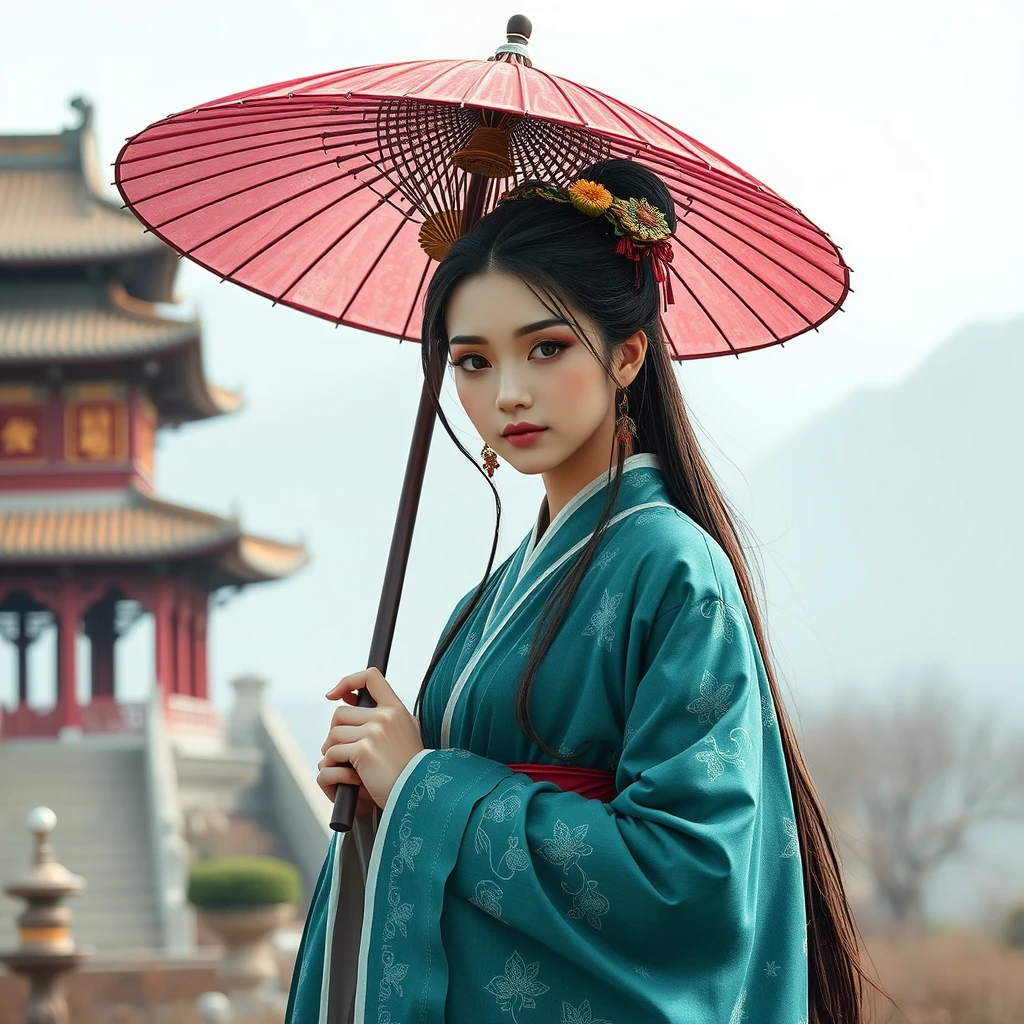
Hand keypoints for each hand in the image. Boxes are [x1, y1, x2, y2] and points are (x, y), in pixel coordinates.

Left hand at [317, 668, 424, 810]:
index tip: (334, 695)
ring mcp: (375, 732)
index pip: (370, 677)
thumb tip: (351, 701)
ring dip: (331, 749)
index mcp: (397, 709)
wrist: (417, 792)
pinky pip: (334, 751)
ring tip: (342, 762)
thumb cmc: (409, 768)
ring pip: (335, 733)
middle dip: (335, 731)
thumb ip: (386, 716)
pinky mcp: (363, 750)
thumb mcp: (406, 732)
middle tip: (339, 747)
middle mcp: (386, 716)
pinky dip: (334, 763)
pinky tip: (346, 773)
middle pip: (341, 712)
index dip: (348, 682)